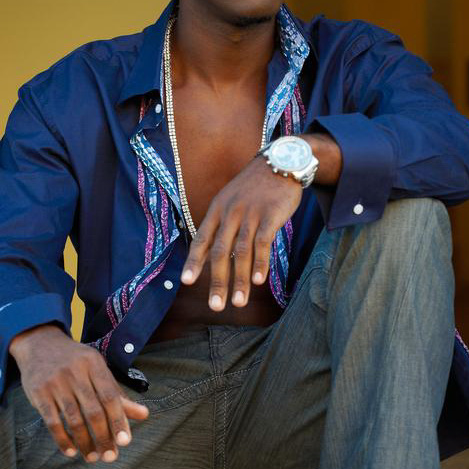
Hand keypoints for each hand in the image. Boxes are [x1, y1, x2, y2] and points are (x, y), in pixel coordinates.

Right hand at [9, 324, 148, 462]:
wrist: (39, 343)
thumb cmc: (76, 361)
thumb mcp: (98, 370)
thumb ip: (118, 394)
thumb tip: (145, 415)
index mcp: (94, 364)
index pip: (110, 396)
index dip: (119, 420)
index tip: (125, 442)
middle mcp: (75, 372)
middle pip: (93, 411)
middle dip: (103, 437)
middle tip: (110, 457)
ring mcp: (55, 382)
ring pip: (73, 419)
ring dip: (84, 442)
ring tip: (92, 458)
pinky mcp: (38, 392)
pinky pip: (52, 421)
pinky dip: (62, 439)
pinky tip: (71, 451)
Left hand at [180, 154, 302, 309]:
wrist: (282, 162)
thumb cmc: (256, 187)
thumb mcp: (233, 200)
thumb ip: (225, 225)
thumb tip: (219, 256)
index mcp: (218, 210)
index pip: (202, 239)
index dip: (194, 261)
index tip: (187, 282)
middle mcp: (230, 213)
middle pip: (219, 252)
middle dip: (217, 281)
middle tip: (215, 306)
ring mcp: (250, 214)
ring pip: (241, 252)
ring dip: (239, 280)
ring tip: (238, 303)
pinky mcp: (271, 215)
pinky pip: (263, 242)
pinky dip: (260, 263)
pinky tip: (258, 281)